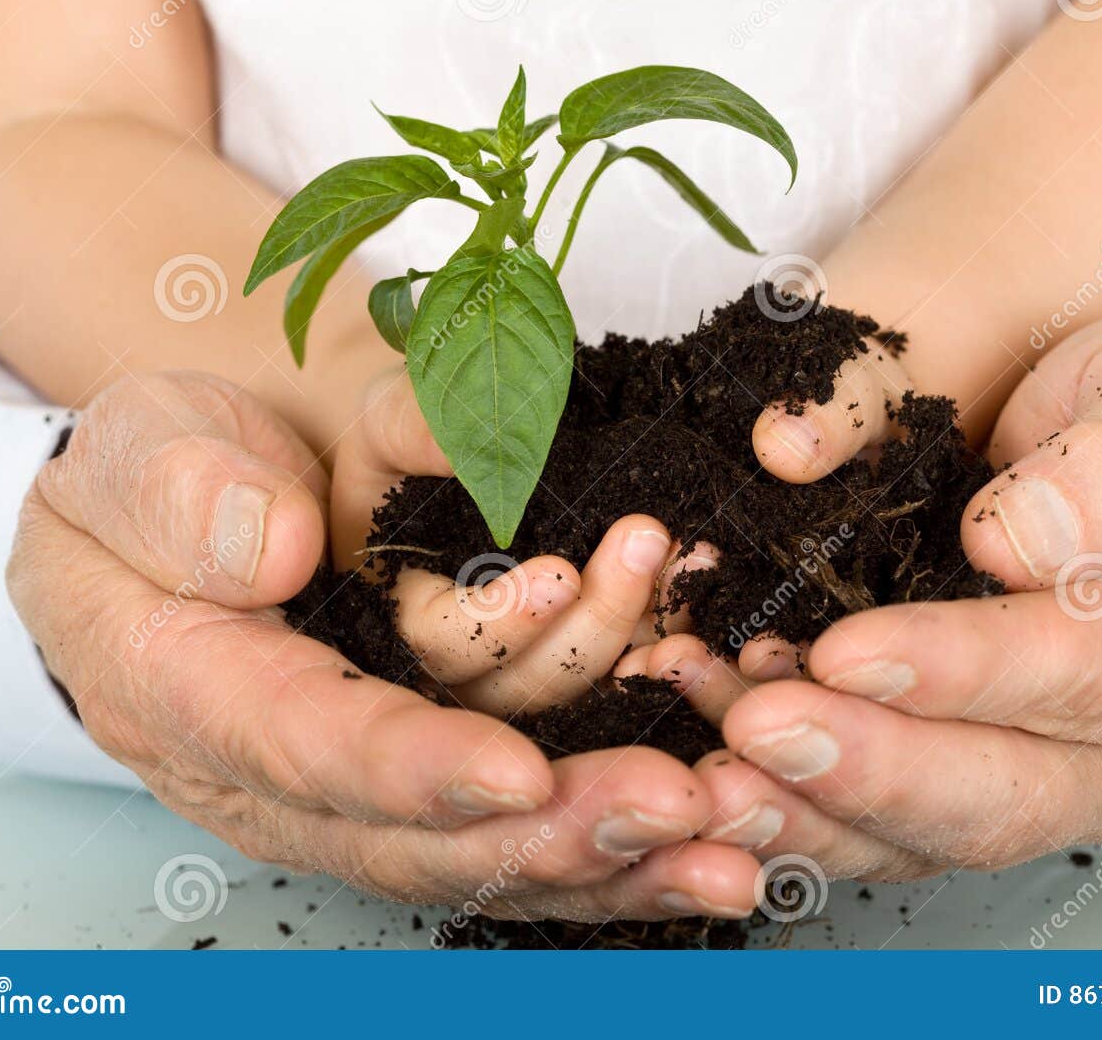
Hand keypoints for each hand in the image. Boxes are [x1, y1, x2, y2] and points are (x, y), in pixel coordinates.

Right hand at [8, 371, 759, 918]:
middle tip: (675, 806)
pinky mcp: (420, 783)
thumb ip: (184, 497)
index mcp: (191, 694)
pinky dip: (615, 849)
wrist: (195, 496)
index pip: (306, 744)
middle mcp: (278, 774)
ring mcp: (355, 790)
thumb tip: (274, 550)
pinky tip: (713, 849)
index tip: (520, 772)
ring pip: (482, 850)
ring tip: (730, 830)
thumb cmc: (160, 467)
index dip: (414, 767)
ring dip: (611, 847)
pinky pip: (513, 833)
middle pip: (416, 830)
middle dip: (552, 828)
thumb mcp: (138, 449)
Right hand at [329, 362, 706, 713]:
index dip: (498, 631)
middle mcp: (459, 670)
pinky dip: (673, 632)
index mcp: (398, 620)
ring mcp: (528, 672)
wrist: (471, 444)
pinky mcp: (587, 662)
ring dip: (645, 631)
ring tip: (692, 556)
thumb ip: (408, 428)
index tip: (559, 577)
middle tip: (645, 538)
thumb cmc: (417, 433)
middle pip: (523, 686)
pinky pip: (633, 672)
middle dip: (591, 624)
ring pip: (586, 690)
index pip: (433, 656)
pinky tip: (706, 576)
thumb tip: (457, 451)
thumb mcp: (395, 411)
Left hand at [645, 316, 1101, 877]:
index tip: (848, 650)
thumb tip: (1016, 542)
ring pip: (931, 838)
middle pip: (1004, 795)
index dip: (963, 670)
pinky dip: (798, 821)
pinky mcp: (973, 793)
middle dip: (870, 769)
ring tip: (714, 772)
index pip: (1085, 672)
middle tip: (754, 728)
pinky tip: (723, 790)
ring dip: (813, 811)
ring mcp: (1054, 785)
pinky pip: (884, 836)